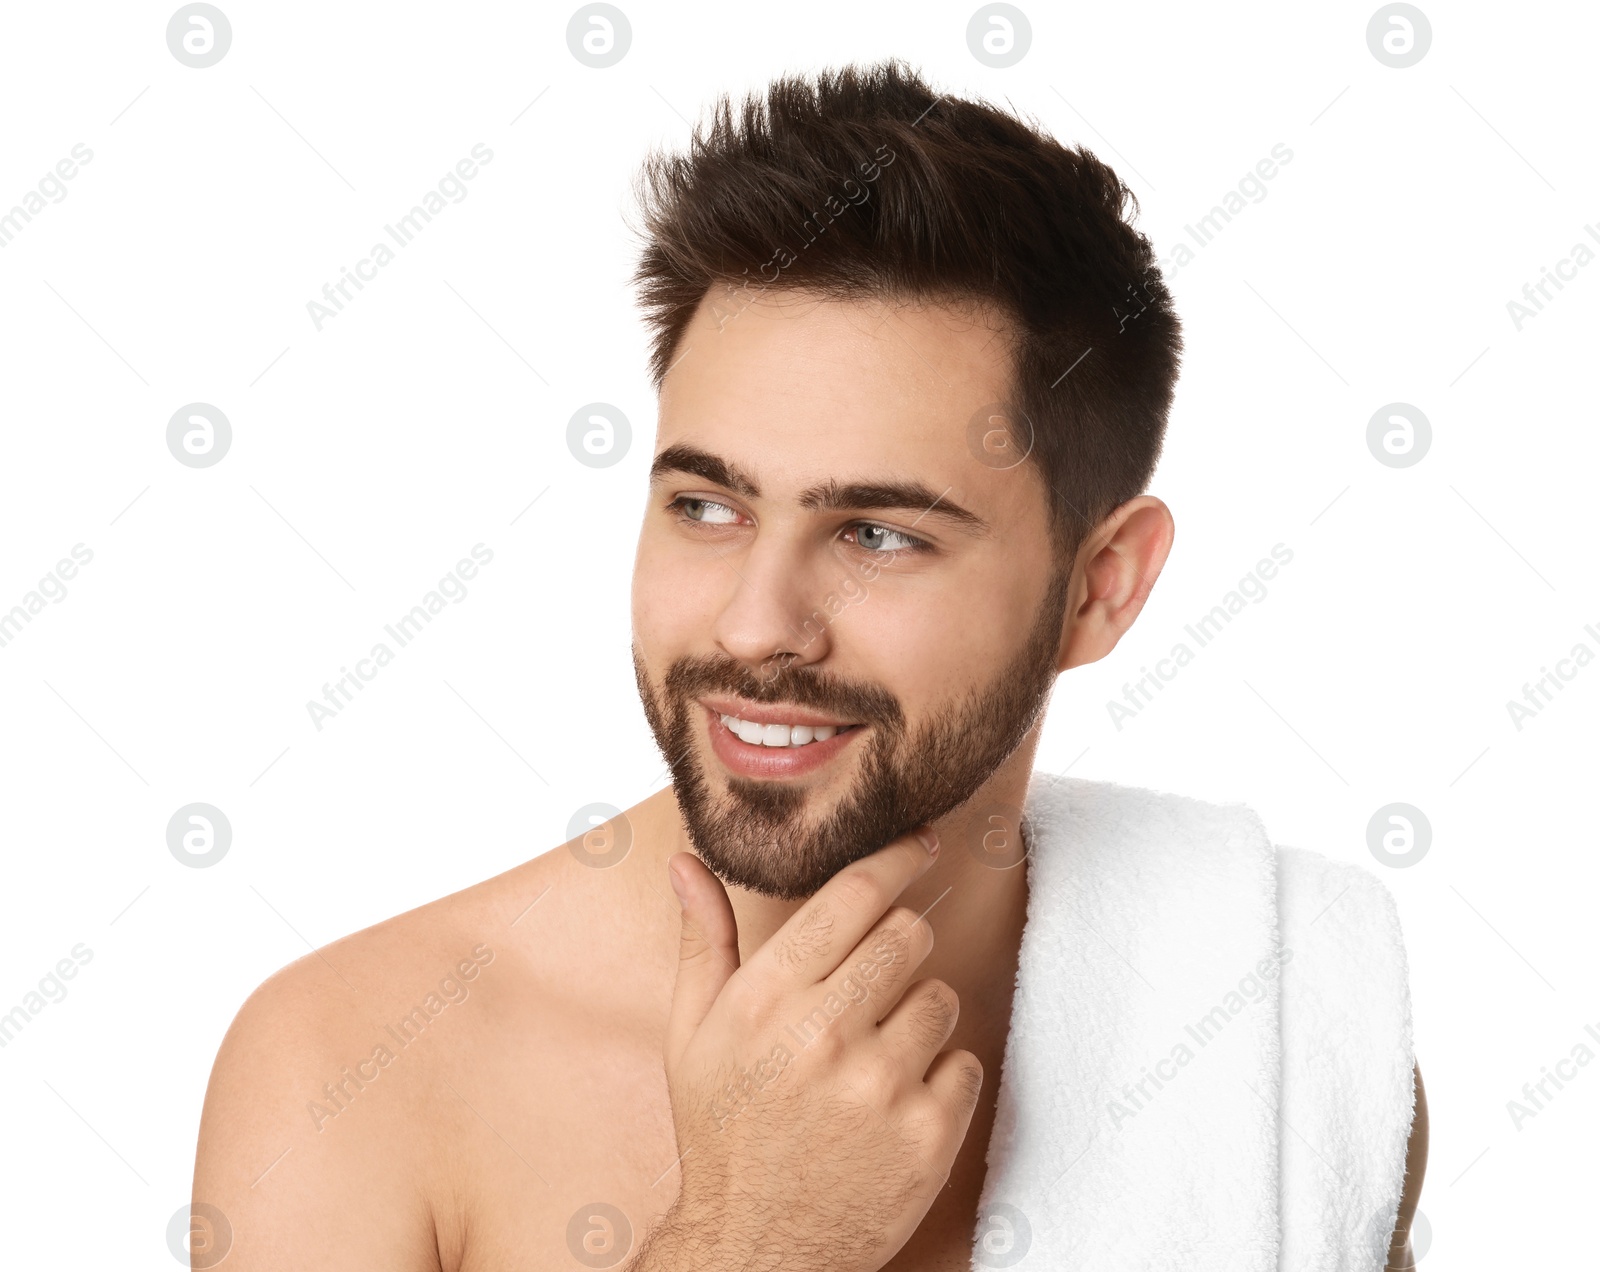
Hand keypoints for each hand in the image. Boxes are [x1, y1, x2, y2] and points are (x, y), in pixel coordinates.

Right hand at [643, 826, 982, 1271]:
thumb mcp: (691, 1035)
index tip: (919, 841)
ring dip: (920, 1016)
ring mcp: (880, 1087)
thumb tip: (688, 862)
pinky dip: (942, 1078)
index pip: (855, 895)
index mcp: (766, 998)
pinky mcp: (928, 1136)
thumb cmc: (722, 1133)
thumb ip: (703, 940)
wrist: (755, 1251)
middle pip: (909, 934)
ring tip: (875, 1058)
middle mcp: (824, 1033)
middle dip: (899, 948)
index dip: (896, 857)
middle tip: (872, 987)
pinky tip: (895, 1105)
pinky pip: (966, 1063)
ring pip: (942, 996)